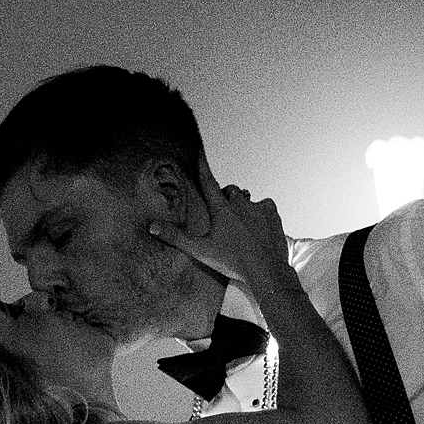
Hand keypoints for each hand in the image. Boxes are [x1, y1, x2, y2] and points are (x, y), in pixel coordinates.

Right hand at [149, 153, 290, 296]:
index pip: (208, 182)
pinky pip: (265, 205)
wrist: (265, 270)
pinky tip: (258, 226)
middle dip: (225, 198)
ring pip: (247, 199)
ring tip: (242, 226)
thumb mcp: (201, 251)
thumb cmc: (232, 262)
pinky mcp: (272, 213)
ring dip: (243, 207)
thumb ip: (176, 237)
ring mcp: (257, 207)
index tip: (199, 153)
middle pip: (229, 191)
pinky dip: (260, 212)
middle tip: (223, 215)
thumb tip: (151, 226)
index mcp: (221, 209)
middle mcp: (239, 203)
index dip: (202, 167)